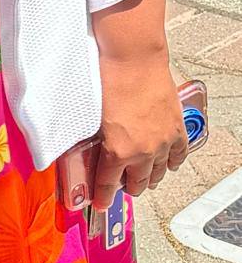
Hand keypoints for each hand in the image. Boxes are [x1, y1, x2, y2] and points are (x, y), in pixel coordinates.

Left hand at [91, 0, 188, 210]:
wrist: (133, 58)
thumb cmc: (106, 80)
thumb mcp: (90, 115)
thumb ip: (91, 138)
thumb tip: (84, 149)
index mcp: (118, 151)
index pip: (108, 185)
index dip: (102, 197)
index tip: (98, 204)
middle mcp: (143, 152)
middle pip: (138, 183)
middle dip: (127, 187)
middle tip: (120, 185)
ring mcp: (163, 141)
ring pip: (159, 173)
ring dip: (149, 177)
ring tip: (141, 176)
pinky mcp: (176, 128)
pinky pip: (178, 155)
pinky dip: (171, 161)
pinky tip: (166, 162)